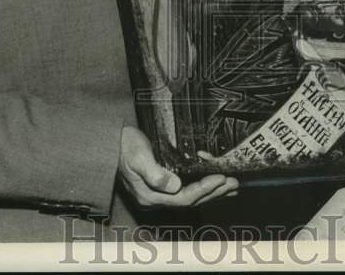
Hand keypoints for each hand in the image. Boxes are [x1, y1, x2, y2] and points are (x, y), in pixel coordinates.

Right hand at [118, 125, 237, 207]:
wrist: (110, 143)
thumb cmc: (123, 147)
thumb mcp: (138, 158)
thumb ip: (155, 173)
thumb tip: (174, 185)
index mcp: (149, 196)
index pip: (183, 198)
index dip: (204, 189)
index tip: (220, 177)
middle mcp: (155, 199)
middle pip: (190, 201)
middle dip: (214, 192)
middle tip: (234, 182)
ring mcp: (158, 194)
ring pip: (190, 198)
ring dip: (212, 192)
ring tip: (231, 187)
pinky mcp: (161, 186)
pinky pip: (187, 191)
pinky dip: (203, 188)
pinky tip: (214, 185)